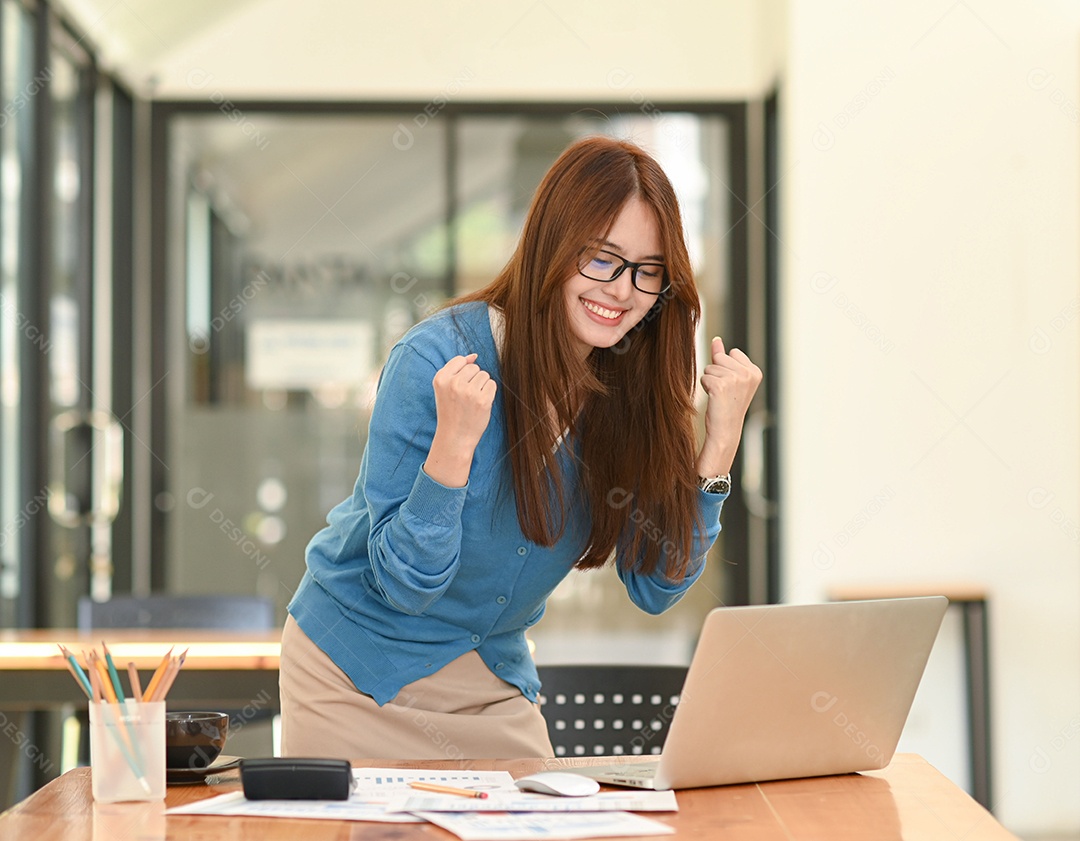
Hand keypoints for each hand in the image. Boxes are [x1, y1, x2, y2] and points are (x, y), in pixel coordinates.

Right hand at [425, 354, 496, 486]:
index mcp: (440, 379)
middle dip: (473, 380)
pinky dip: (489, 393)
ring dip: (482, 386)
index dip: (463, 373)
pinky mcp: (483, 400)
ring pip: (484, 375)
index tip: (459, 388)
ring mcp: (469, 392)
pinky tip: (480, 404)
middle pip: (474, 367)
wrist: (455, 437)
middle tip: (465, 398)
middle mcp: (453, 383)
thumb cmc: (451, 411)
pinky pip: (492, 384)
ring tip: (472, 401)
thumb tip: (474, 355)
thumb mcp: (445, 388)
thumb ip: (457, 369)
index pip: (460, 360)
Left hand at [696, 337, 761, 477]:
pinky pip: (704, 376)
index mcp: (755, 371)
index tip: (732, 387)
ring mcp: (736, 379)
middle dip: (717, 372)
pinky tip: (714, 399)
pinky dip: (705, 387)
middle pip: (720, 357)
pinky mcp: (721, 386)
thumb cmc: (727, 406)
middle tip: (724, 393)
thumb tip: (716, 339)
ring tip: (720, 396)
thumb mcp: (730, 378)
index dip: (726, 368)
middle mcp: (748, 374)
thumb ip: (723, 356)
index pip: (732, 352)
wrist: (725, 430)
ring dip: (710, 381)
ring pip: (710, 367)